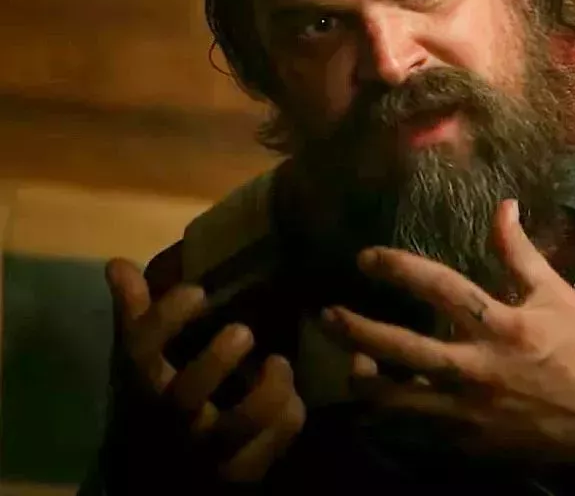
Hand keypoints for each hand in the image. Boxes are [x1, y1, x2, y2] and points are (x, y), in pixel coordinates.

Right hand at [107, 257, 306, 483]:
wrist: (175, 472)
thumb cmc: (164, 400)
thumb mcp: (148, 360)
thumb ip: (138, 314)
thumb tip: (118, 265)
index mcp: (147, 383)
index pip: (141, 351)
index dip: (164, 319)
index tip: (197, 291)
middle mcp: (174, 417)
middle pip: (185, 396)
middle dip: (215, 362)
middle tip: (244, 330)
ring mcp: (208, 447)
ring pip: (238, 425)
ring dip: (267, 392)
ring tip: (279, 362)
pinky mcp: (241, 468)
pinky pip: (270, 446)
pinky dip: (287, 418)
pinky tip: (294, 397)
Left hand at [321, 199, 574, 463]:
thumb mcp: (554, 295)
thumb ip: (519, 253)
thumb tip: (503, 206)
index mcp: (503, 325)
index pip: (441, 288)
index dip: (398, 269)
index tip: (366, 258)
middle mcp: (479, 367)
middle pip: (403, 349)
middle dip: (357, 330)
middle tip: (326, 315)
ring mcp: (469, 408)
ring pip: (398, 399)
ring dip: (365, 380)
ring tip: (352, 363)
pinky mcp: (466, 438)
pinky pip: (414, 428)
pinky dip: (391, 414)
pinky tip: (381, 399)